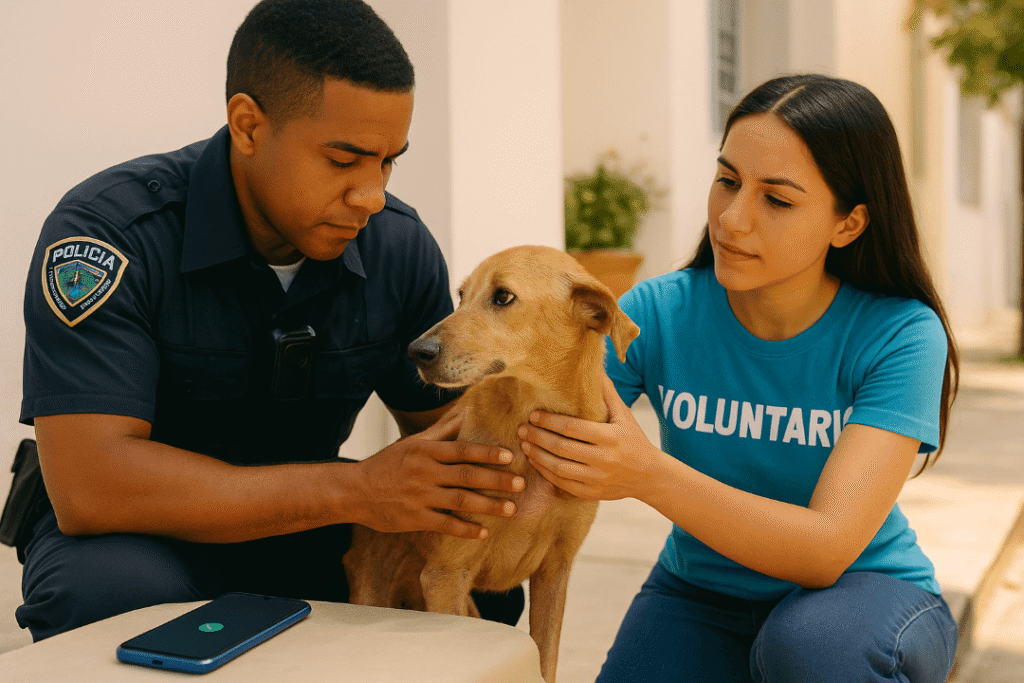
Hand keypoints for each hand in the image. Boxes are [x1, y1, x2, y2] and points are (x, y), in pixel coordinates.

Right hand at [353, 407, 524, 538]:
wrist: (355, 491)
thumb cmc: (389, 463)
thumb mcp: (413, 442)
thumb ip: (442, 429)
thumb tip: (467, 410)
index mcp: (426, 451)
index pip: (462, 450)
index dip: (487, 453)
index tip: (510, 456)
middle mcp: (425, 472)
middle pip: (466, 475)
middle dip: (496, 480)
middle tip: (520, 484)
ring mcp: (420, 497)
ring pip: (460, 501)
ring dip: (487, 506)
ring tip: (511, 509)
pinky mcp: (415, 518)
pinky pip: (445, 524)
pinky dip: (465, 529)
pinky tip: (483, 532)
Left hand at [517, 375, 663, 500]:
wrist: (649, 476)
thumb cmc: (634, 440)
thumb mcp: (624, 415)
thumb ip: (607, 393)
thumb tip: (594, 368)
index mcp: (610, 438)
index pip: (573, 428)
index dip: (549, 421)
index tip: (534, 415)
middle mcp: (603, 460)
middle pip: (561, 448)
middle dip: (537, 437)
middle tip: (521, 428)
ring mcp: (597, 479)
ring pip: (558, 468)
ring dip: (537, 456)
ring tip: (524, 444)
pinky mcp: (591, 493)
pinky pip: (562, 484)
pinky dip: (545, 473)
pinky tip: (535, 461)